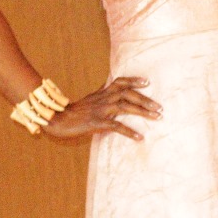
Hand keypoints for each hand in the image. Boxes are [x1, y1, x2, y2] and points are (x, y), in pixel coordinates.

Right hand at [42, 76, 160, 140]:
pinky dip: (129, 131)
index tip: (147, 82)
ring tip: (157, 117)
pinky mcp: (96, 122)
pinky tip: (139, 137)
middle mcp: (103, 98)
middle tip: (160, 107)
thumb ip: (104, 96)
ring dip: (143, 111)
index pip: (120, 82)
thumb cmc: (76, 111)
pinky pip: (116, 126)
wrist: (57, 119)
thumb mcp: (91, 99)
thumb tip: (115, 93)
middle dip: (145, 99)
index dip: (134, 80)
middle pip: (128, 94)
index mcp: (102, 93)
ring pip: (125, 107)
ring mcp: (100, 110)